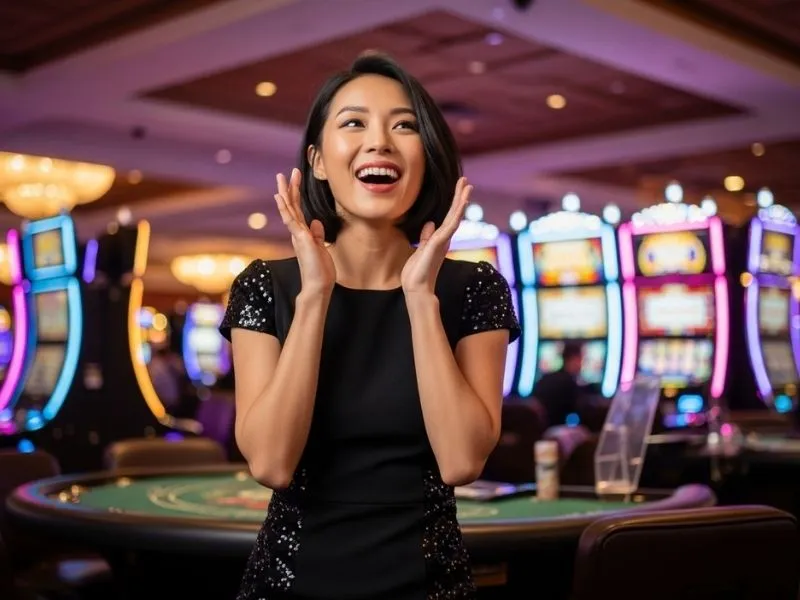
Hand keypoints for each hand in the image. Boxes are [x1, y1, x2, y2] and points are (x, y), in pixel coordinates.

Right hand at [275, 168, 335, 296]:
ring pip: (289, 210)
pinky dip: (285, 208)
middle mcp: (297, 233)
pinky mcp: (301, 239)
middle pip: (292, 206)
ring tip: (281, 177)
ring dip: (285, 193)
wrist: (318, 286)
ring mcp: (297, 235)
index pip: (298, 211)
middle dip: (289, 189)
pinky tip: (280, 197)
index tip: (294, 181)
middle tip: (286, 172)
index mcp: (302, 234)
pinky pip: (291, 220)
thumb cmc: (320, 271)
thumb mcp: (321, 248)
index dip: (296, 196)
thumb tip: (316, 221)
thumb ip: (317, 234)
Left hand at [401, 177, 471, 295]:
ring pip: (455, 217)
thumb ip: (426, 236)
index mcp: (439, 239)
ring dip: (461, 200)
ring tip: (467, 186)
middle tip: (466, 180)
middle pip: (454, 214)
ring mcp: (443, 241)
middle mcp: (444, 239)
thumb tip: (430, 224)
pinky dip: (457, 213)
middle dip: (460, 197)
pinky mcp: (439, 243)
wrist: (416, 288)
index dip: (454, 203)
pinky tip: (461, 202)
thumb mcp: (420, 249)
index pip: (448, 217)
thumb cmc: (416, 272)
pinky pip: (450, 225)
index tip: (458, 189)